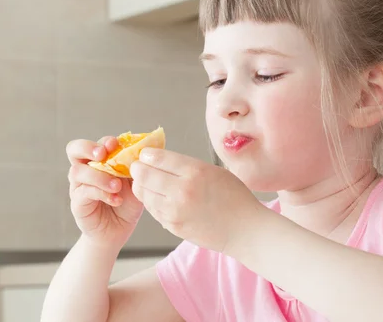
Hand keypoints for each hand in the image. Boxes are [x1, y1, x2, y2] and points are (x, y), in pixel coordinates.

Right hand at [66, 136, 143, 249]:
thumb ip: (136, 168)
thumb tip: (146, 149)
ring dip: (100, 176)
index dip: (105, 141)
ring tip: (117, 186)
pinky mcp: (77, 203)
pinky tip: (116, 200)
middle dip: (87, 148)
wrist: (119, 231)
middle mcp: (85, 170)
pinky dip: (102, 193)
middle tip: (103, 154)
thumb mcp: (136, 183)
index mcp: (100, 161)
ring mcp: (78, 186)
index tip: (116, 144)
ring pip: (78, 171)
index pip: (97, 143)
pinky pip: (84, 192)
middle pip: (74, 149)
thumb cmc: (127, 204)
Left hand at [130, 149, 263, 253]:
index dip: (147, 154)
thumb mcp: (214, 171)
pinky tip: (159, 197)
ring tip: (147, 182)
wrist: (244, 229)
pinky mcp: (172, 226)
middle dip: (138, 169)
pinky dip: (151, 201)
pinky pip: (152, 209)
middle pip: (144, 175)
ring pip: (143, 193)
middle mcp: (182, 191)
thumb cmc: (234, 197)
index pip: (157, 158)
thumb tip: (160, 160)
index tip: (145, 154)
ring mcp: (175, 211)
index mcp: (194, 172)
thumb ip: (187, 165)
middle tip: (138, 167)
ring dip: (142, 186)